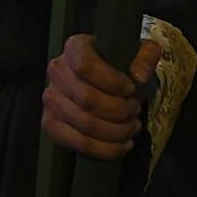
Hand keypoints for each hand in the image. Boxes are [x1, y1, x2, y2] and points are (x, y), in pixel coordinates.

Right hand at [41, 34, 161, 160]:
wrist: (107, 84)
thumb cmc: (124, 67)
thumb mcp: (141, 54)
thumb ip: (146, 56)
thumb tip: (139, 77)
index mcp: (75, 47)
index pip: (85, 65)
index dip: (111, 81)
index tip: (131, 88)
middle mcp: (56, 70)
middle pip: (86, 99)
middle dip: (118, 110)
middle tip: (135, 111)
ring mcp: (51, 98)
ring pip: (83, 123)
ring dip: (114, 131)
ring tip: (133, 128)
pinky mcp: (50, 123)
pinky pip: (74, 143)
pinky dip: (102, 149)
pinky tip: (122, 146)